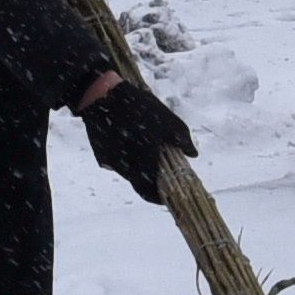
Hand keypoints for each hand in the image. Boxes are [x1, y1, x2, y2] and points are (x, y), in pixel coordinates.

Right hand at [76, 83, 200, 197]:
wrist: (103, 97)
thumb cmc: (140, 108)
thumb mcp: (169, 120)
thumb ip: (183, 140)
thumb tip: (193, 155)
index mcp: (143, 163)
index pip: (150, 192)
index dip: (159, 198)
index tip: (167, 197)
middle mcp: (125, 168)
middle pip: (138, 185)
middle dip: (150, 185)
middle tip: (160, 179)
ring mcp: (110, 162)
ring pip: (127, 174)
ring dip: (138, 171)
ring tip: (147, 158)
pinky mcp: (101, 155)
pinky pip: (116, 163)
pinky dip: (126, 160)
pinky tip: (131, 145)